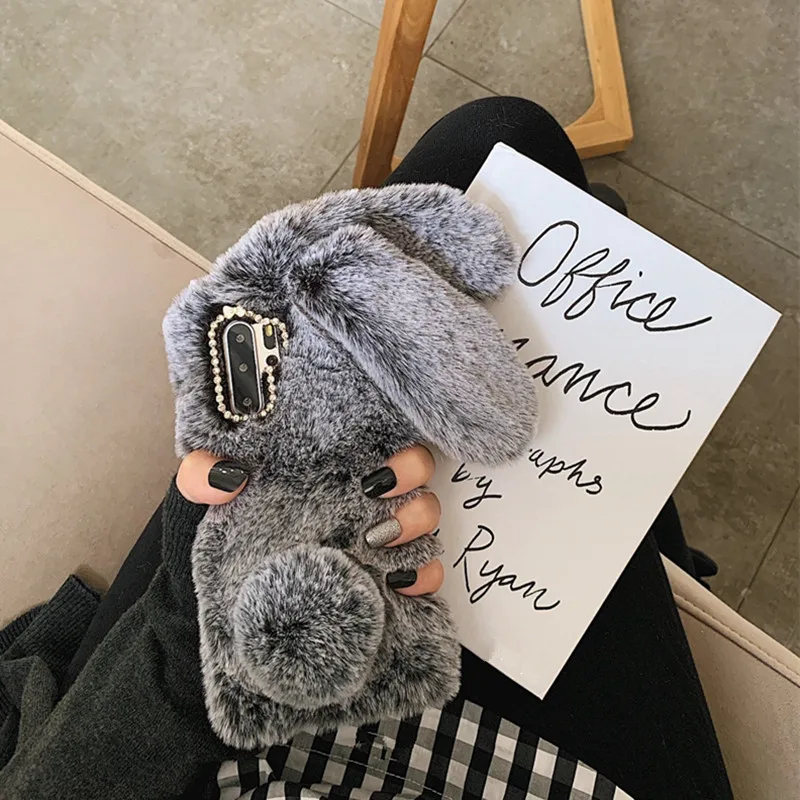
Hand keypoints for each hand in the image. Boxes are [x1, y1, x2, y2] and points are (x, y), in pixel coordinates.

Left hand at [176, 445, 442, 597]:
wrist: (225, 564)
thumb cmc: (231, 512)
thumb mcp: (210, 483)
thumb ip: (206, 471)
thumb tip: (222, 477)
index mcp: (340, 460)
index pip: (391, 445)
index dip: (402, 460)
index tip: (375, 477)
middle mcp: (369, 491)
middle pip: (422, 483)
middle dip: (410, 500)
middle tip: (375, 518)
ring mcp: (382, 530)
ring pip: (427, 522)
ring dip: (415, 535)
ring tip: (376, 549)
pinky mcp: (385, 569)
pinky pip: (424, 570)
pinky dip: (423, 577)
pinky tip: (398, 585)